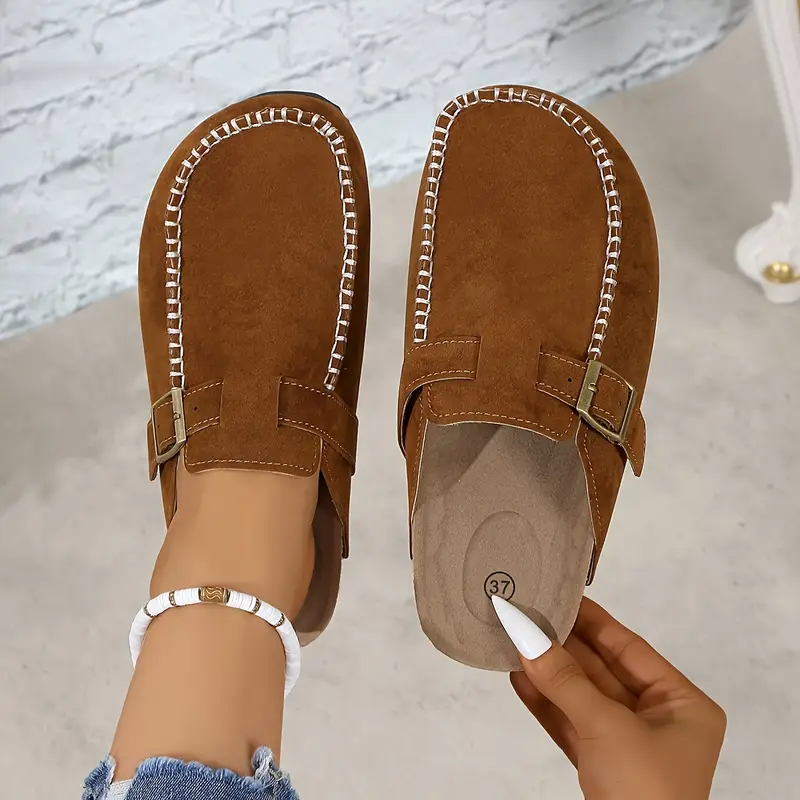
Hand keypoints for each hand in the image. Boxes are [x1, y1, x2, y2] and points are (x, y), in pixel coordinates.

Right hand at [493, 596, 725, 799]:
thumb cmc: (645, 790)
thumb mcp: (606, 725)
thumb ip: (563, 679)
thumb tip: (525, 636)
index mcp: (682, 705)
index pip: (630, 648)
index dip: (593, 621)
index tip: (561, 596)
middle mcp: (659, 722)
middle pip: (602, 672)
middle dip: (563, 648)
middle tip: (528, 617)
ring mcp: (629, 747)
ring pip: (582, 699)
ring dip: (548, 674)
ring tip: (514, 642)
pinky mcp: (601, 769)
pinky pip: (571, 726)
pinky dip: (546, 705)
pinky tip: (519, 680)